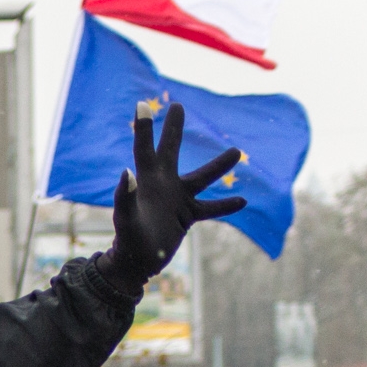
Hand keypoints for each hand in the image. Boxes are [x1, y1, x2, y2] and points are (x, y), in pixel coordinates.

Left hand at [99, 103, 244, 292]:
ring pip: (201, 178)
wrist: (137, 263)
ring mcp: (176, 198)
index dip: (144, 127)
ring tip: (237, 151)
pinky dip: (225, 205)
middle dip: (174, 129)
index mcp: (146, 181)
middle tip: (179, 106)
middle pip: (170, 150)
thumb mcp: (126, 220)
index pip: (144, 148)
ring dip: (218, 166)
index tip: (142, 103)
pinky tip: (242, 200)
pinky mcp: (186, 215)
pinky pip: (210, 208)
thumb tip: (125, 172)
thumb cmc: (128, 241)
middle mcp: (162, 184)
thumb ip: (124, 197)